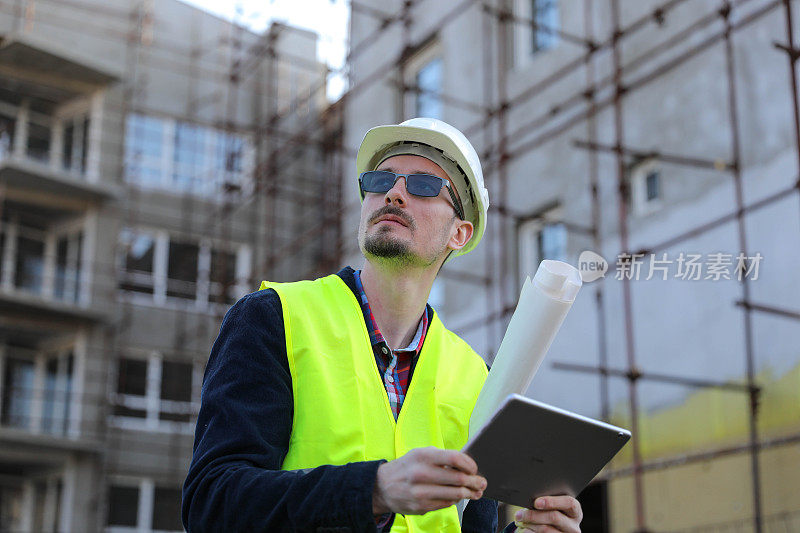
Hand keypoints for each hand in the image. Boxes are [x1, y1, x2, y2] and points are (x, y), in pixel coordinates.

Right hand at [372, 446, 486, 515]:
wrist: (381, 486)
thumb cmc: (407, 467)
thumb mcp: (420, 454)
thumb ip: (442, 457)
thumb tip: (466, 465)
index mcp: (423, 456)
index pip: (455, 458)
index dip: (469, 464)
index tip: (474, 468)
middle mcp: (422, 473)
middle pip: (458, 479)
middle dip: (474, 482)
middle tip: (482, 483)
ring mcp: (421, 492)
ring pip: (455, 494)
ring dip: (469, 493)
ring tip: (476, 492)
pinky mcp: (421, 506)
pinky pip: (446, 504)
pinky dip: (455, 500)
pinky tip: (457, 497)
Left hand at [513, 496, 582, 532]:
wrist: (552, 527)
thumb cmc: (551, 512)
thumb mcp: (554, 506)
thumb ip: (548, 501)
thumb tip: (532, 499)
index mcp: (575, 511)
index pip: (569, 503)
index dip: (552, 501)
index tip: (536, 502)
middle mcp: (574, 526)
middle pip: (554, 517)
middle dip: (534, 515)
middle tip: (519, 514)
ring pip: (546, 529)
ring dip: (530, 524)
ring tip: (521, 521)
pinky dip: (530, 532)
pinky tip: (525, 529)